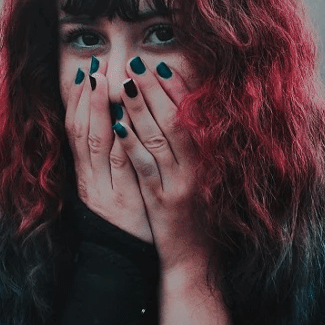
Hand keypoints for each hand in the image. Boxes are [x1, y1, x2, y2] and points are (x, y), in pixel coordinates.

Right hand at [64, 58, 152, 242]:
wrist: (125, 265)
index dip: (77, 103)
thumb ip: (111, 161)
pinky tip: (123, 118)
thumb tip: (116, 124)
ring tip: (105, 81)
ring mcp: (104, 191)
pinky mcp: (124, 201)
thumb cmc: (126, 223)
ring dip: (100, 109)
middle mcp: (89, 181)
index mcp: (85, 177)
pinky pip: (121, 164)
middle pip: (82, 132)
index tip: (83, 75)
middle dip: (87, 98)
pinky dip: (121, 138)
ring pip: (97, 143)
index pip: (75, 132)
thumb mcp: (113, 189)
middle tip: (94, 68)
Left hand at [111, 58, 205, 274]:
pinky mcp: (161, 202)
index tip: (162, 67)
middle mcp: (195, 168)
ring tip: (126, 84)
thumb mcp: (200, 177)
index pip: (191, 117)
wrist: (195, 259)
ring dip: (140, 109)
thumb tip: (179, 111)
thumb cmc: (198, 214)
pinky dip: (132, 144)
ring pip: (158, 139)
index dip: (177, 89)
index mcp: (206, 159)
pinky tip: (119, 126)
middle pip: (174, 121)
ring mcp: (178, 184)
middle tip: (139, 65)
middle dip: (155, 90)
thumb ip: (193, 148)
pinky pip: (145, 167)